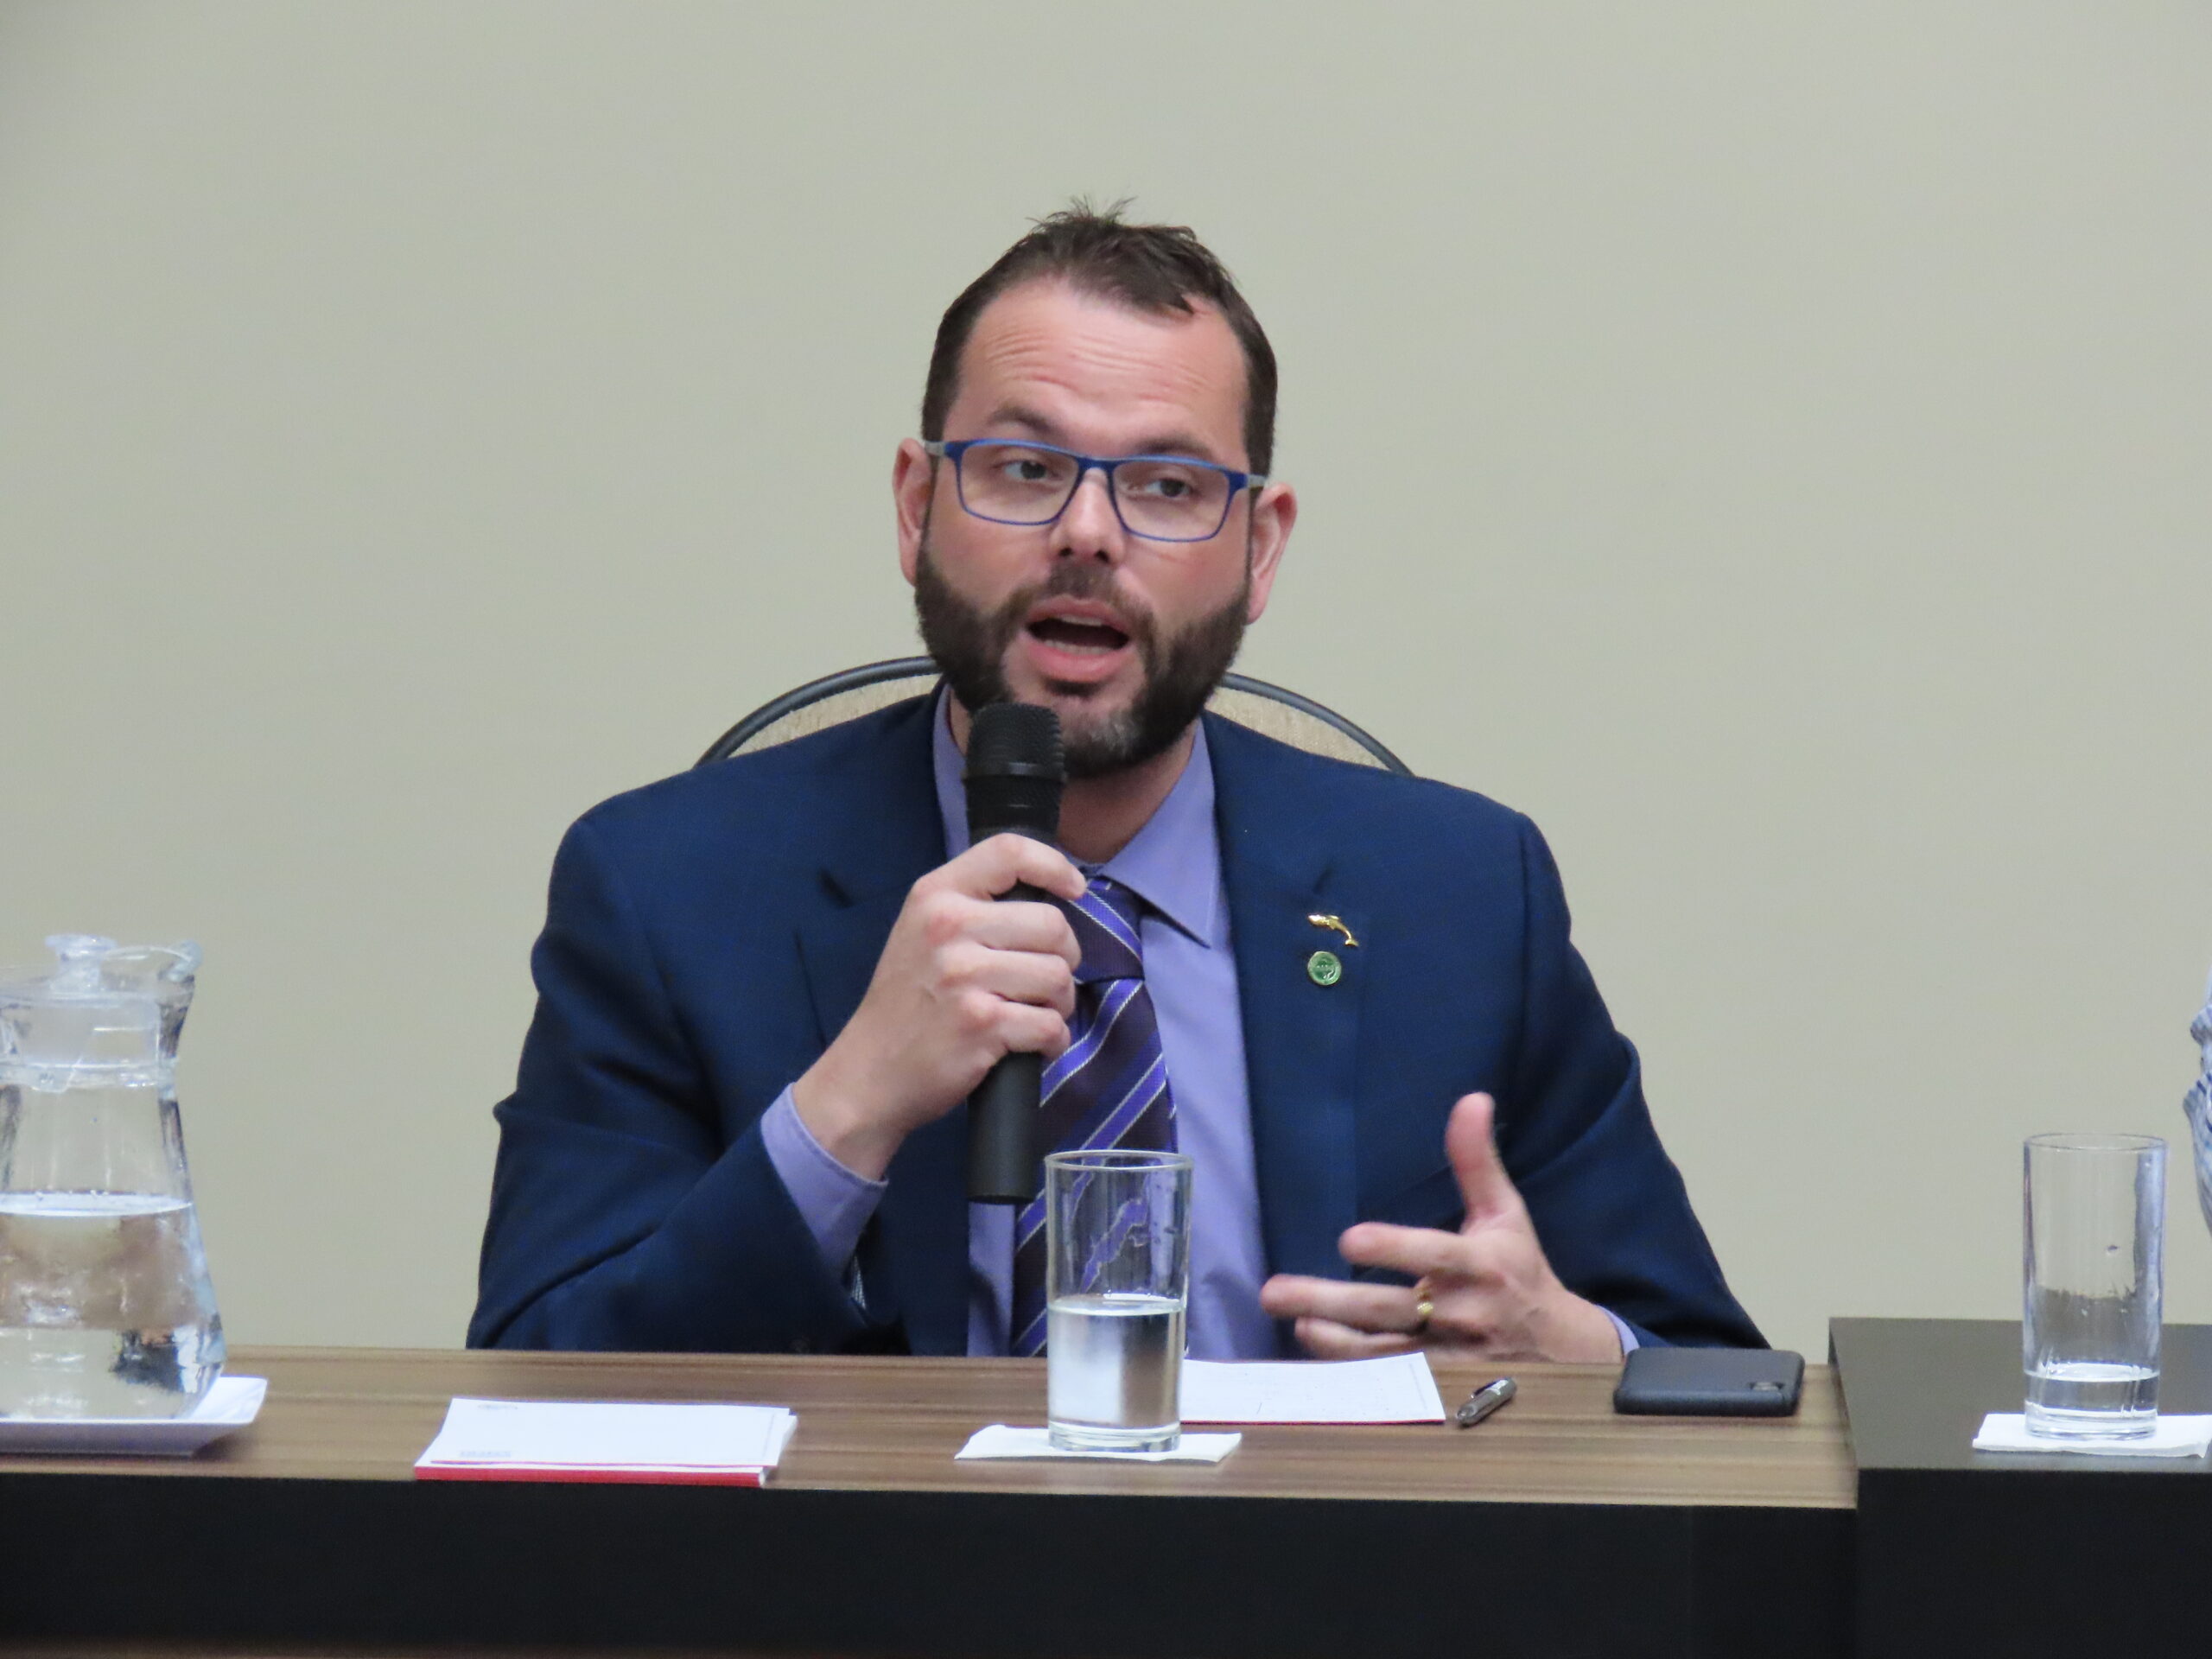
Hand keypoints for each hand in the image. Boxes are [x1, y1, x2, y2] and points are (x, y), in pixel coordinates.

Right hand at [792, 834, 1085, 1180]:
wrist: (868, 1073)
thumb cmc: (906, 1002)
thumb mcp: (921, 932)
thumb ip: (974, 906)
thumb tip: (1051, 896)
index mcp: (935, 895)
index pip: (1009, 852)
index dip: (1055, 865)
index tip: (1074, 890)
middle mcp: (948, 927)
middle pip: (1052, 924)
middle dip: (1063, 958)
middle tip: (1041, 983)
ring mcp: (964, 977)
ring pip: (1058, 976)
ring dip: (1059, 1004)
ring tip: (1032, 1015)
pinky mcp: (981, 1025)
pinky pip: (1051, 1025)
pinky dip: (1052, 1042)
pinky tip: (1030, 1046)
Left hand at [1258, 1093, 1624, 1363]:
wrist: (1562, 1354)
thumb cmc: (1520, 1271)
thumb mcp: (1506, 1214)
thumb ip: (1477, 1160)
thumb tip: (1471, 1098)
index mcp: (1482, 1266)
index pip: (1435, 1256)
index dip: (1394, 1249)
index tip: (1348, 1240)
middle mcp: (1464, 1315)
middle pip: (1390, 1312)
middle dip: (1331, 1302)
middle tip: (1275, 1291)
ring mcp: (1450, 1361)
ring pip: (1384, 1357)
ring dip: (1331, 1342)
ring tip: (1291, 1321)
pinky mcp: (1441, 1394)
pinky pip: (1390, 1388)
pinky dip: (1351, 1378)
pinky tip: (1313, 1350)